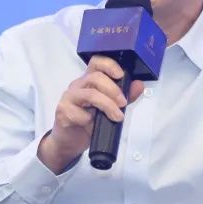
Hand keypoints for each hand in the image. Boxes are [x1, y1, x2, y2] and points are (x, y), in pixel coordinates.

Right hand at [38, 55, 144, 173]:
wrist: (68, 141)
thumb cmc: (88, 122)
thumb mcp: (110, 108)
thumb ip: (124, 96)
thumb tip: (139, 85)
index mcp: (89, 80)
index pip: (96, 62)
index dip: (109, 64)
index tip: (121, 75)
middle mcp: (78, 85)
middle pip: (95, 77)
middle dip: (113, 90)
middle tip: (123, 103)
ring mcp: (69, 98)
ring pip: (90, 94)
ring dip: (107, 105)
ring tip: (117, 116)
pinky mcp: (63, 112)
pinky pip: (80, 114)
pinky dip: (91, 121)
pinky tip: (93, 127)